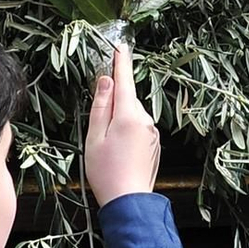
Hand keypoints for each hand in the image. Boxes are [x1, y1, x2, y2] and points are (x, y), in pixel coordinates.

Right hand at [84, 41, 159, 206]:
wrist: (129, 201)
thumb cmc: (106, 172)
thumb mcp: (94, 136)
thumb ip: (100, 105)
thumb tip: (106, 81)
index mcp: (129, 115)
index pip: (124, 81)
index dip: (120, 63)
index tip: (120, 47)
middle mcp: (145, 120)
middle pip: (126, 100)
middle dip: (113, 105)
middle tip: (98, 130)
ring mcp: (152, 133)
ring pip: (132, 116)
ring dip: (119, 122)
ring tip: (108, 149)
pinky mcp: (154, 144)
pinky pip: (138, 129)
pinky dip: (127, 133)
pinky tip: (119, 153)